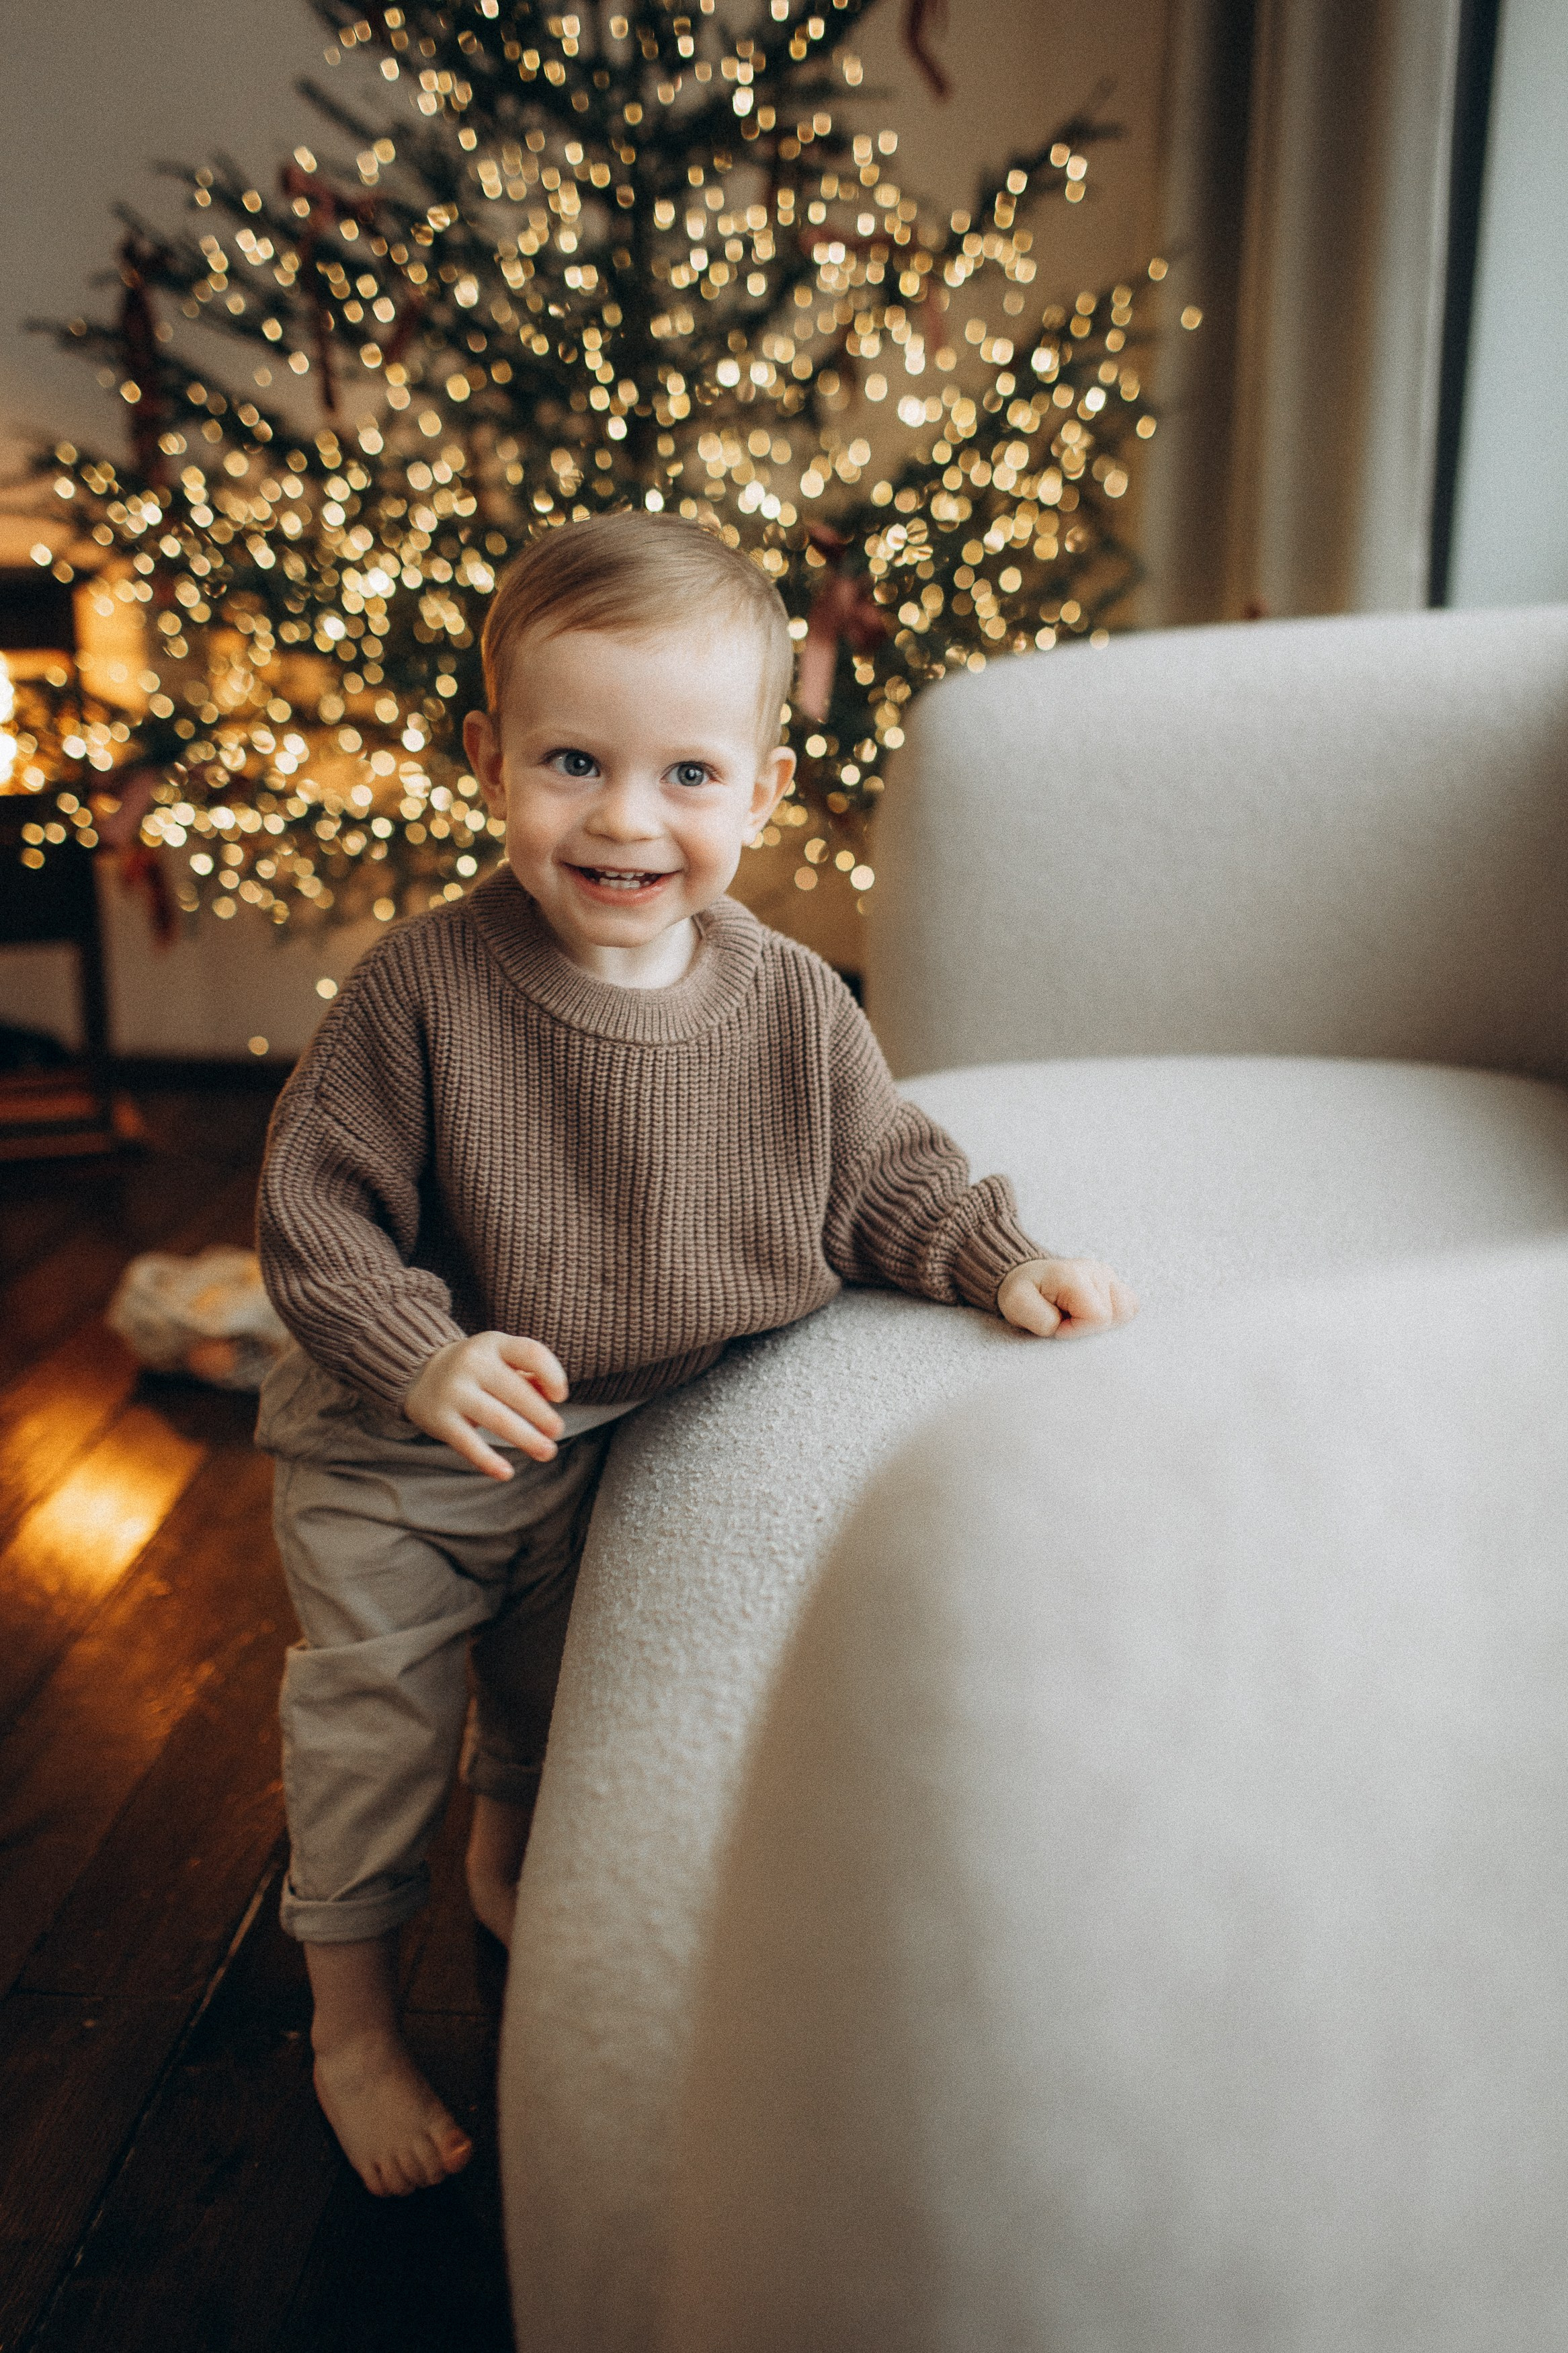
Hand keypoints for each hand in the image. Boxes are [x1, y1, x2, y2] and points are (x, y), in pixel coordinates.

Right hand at [403, 1331, 568, 1478]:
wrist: (419, 1373)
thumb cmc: (477, 1369)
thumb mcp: (502, 1359)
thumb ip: (531, 1374)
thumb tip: (554, 1396)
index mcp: (494, 1344)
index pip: (530, 1353)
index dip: (552, 1374)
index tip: (561, 1396)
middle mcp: (473, 1363)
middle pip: (515, 1390)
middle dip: (542, 1415)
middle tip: (557, 1432)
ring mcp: (454, 1391)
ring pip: (497, 1418)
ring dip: (526, 1438)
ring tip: (546, 1452)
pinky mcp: (440, 1419)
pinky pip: (468, 1443)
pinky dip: (488, 1460)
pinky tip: (506, 1473)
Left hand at [996, 1257, 1138, 1337]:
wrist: (1025, 1275)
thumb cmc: (1021, 1291)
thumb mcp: (1017, 1305)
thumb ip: (1040, 1320)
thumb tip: (1064, 1327)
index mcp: (1074, 1276)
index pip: (1099, 1317)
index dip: (1078, 1331)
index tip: (1058, 1327)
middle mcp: (1097, 1271)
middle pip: (1115, 1316)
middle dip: (1089, 1328)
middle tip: (1066, 1320)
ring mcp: (1108, 1274)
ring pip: (1127, 1311)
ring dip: (1105, 1322)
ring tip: (1079, 1316)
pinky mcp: (1113, 1281)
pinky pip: (1130, 1305)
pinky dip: (1114, 1316)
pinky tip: (1092, 1315)